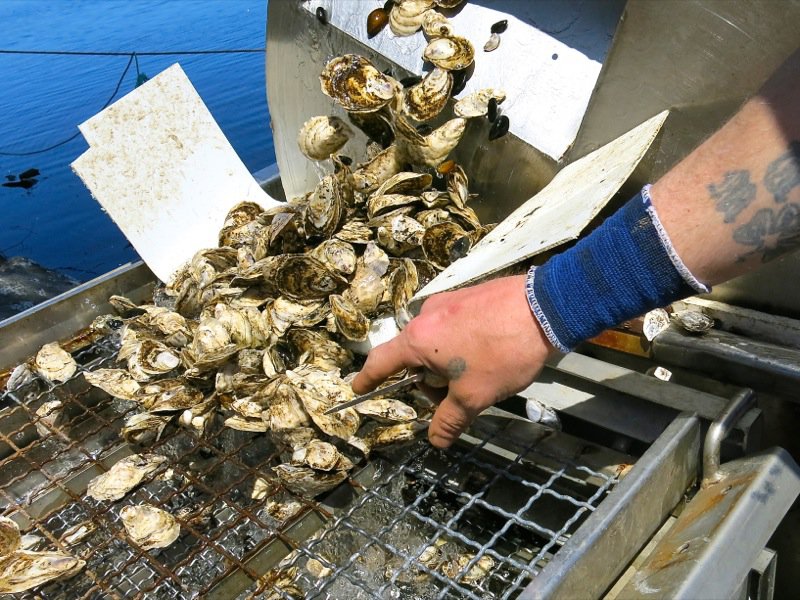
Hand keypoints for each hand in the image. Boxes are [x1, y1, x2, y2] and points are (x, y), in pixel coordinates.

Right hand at [351, 274, 556, 447]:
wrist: (546, 308)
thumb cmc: (502, 353)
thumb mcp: (474, 396)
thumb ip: (449, 419)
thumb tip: (436, 441)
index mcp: (419, 337)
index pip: (382, 361)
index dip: (368, 378)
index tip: (358, 388)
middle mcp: (427, 315)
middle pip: (414, 355)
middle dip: (429, 381)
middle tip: (455, 398)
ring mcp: (450, 301)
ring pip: (437, 342)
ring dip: (449, 364)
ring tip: (482, 375)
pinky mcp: (470, 296)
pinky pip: (456, 327)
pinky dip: (463, 347)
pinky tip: (490, 355)